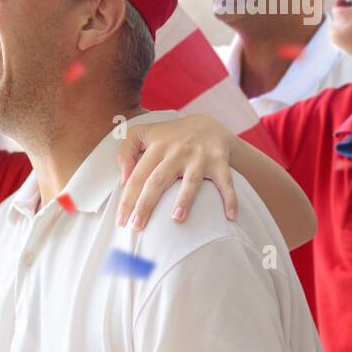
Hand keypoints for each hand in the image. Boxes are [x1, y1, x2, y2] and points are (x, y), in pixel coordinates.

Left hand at [116, 114, 237, 228]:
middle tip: (137, 226)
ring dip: (185, 200)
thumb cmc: (168, 136)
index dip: (128, 198)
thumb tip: (123, 179)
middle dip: (146, 204)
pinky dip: (230, 198)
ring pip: (191, 181)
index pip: (137, 176)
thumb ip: (125, 151)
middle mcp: (177, 152)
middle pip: (158, 181)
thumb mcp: (141, 134)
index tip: (121, 220)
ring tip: (176, 219)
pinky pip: (226, 181)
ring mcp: (199, 157)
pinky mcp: (219, 161)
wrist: (206, 124)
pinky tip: (230, 217)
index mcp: (156, 147)